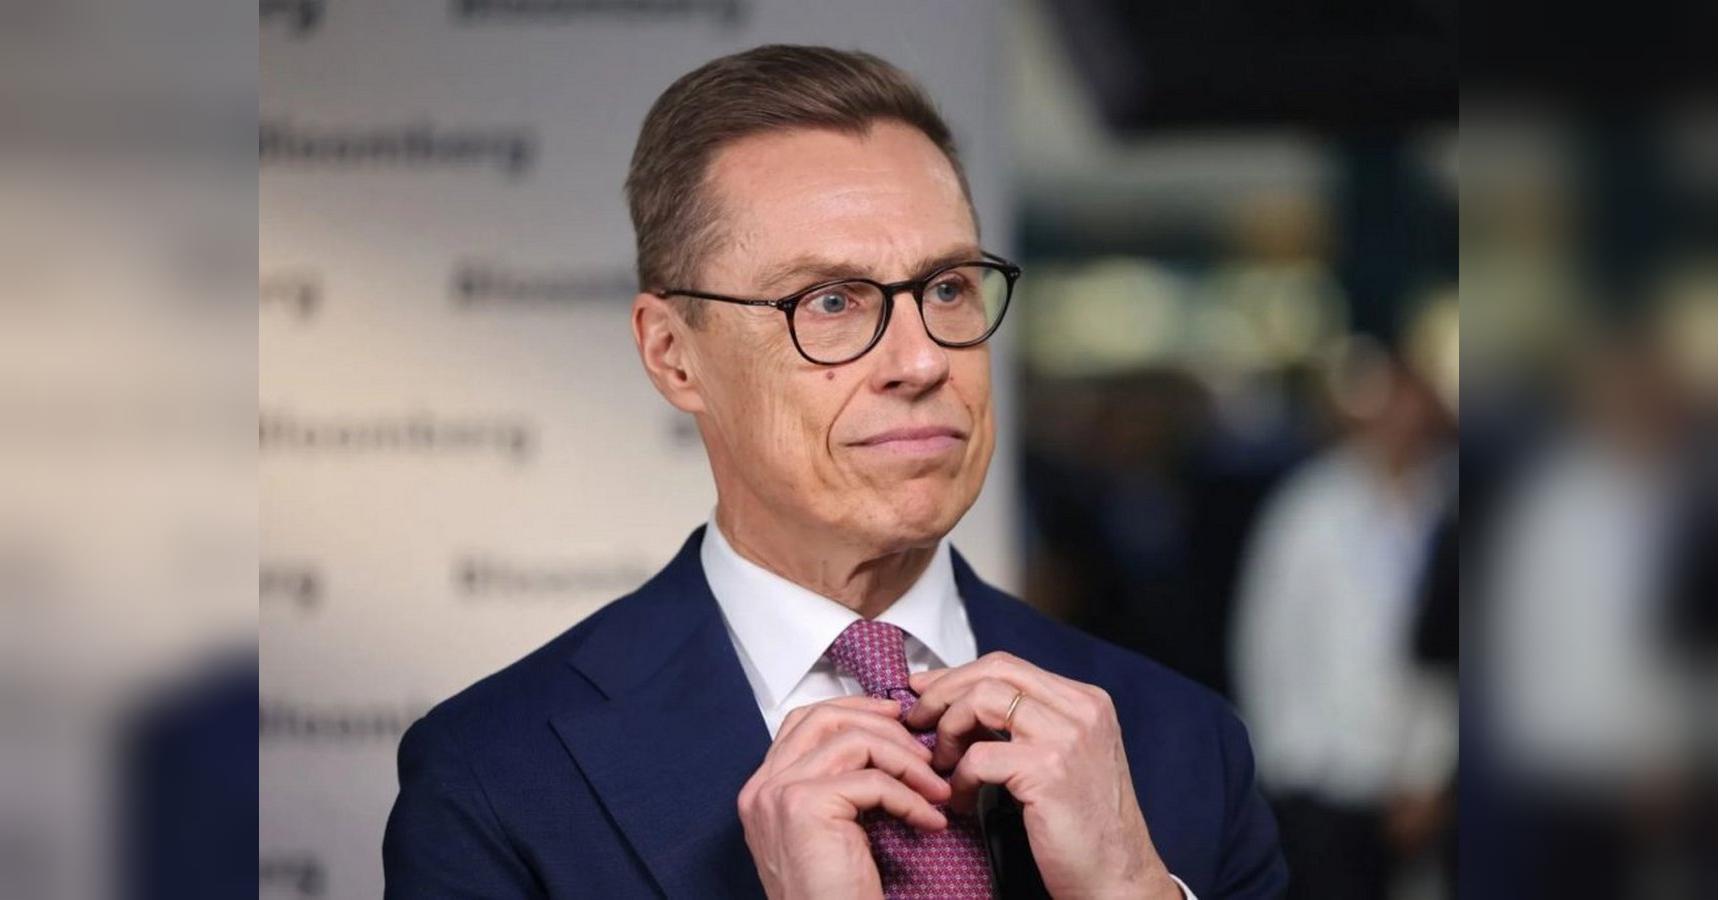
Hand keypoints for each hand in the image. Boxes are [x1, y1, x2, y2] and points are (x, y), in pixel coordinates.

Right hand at [737, 695, 951, 899]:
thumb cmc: (836, 898)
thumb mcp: (834, 831)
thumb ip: (840, 785)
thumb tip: (887, 739)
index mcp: (763, 790)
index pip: (804, 721)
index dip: (854, 711)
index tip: (896, 718)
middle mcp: (762, 787)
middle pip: (825, 718)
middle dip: (883, 726)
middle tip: (924, 751)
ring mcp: (778, 794)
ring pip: (854, 742)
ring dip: (907, 762)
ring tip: (936, 790)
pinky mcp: (805, 806)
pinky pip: (873, 781)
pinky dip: (911, 797)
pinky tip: (930, 822)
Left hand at [905, 652, 1180, 899]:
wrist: (1117, 878)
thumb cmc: (1084, 826)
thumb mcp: (1062, 758)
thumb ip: (1024, 726)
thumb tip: (959, 702)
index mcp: (1086, 701)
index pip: (1008, 666)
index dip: (958, 675)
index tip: (925, 691)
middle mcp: (1082, 710)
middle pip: (993, 672)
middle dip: (944, 692)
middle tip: (917, 720)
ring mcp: (1068, 737)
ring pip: (982, 701)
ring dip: (948, 731)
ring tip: (943, 765)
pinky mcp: (1049, 771)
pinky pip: (979, 757)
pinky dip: (960, 778)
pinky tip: (963, 801)